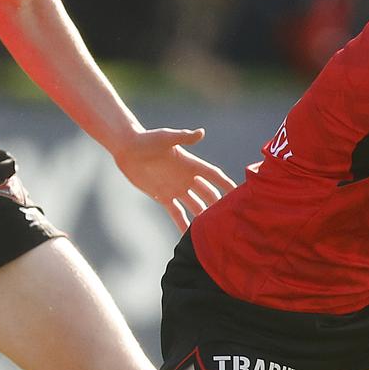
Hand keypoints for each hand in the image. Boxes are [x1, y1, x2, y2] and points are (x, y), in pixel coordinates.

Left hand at [111, 128, 236, 230]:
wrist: (128, 149)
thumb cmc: (147, 139)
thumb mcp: (166, 138)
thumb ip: (184, 137)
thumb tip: (201, 132)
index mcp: (191, 164)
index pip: (213, 175)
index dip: (226, 183)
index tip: (240, 192)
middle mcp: (187, 178)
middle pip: (208, 193)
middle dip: (219, 204)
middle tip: (230, 217)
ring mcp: (176, 188)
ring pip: (195, 205)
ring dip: (204, 216)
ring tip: (214, 230)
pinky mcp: (163, 196)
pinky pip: (176, 213)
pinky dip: (183, 224)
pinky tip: (189, 237)